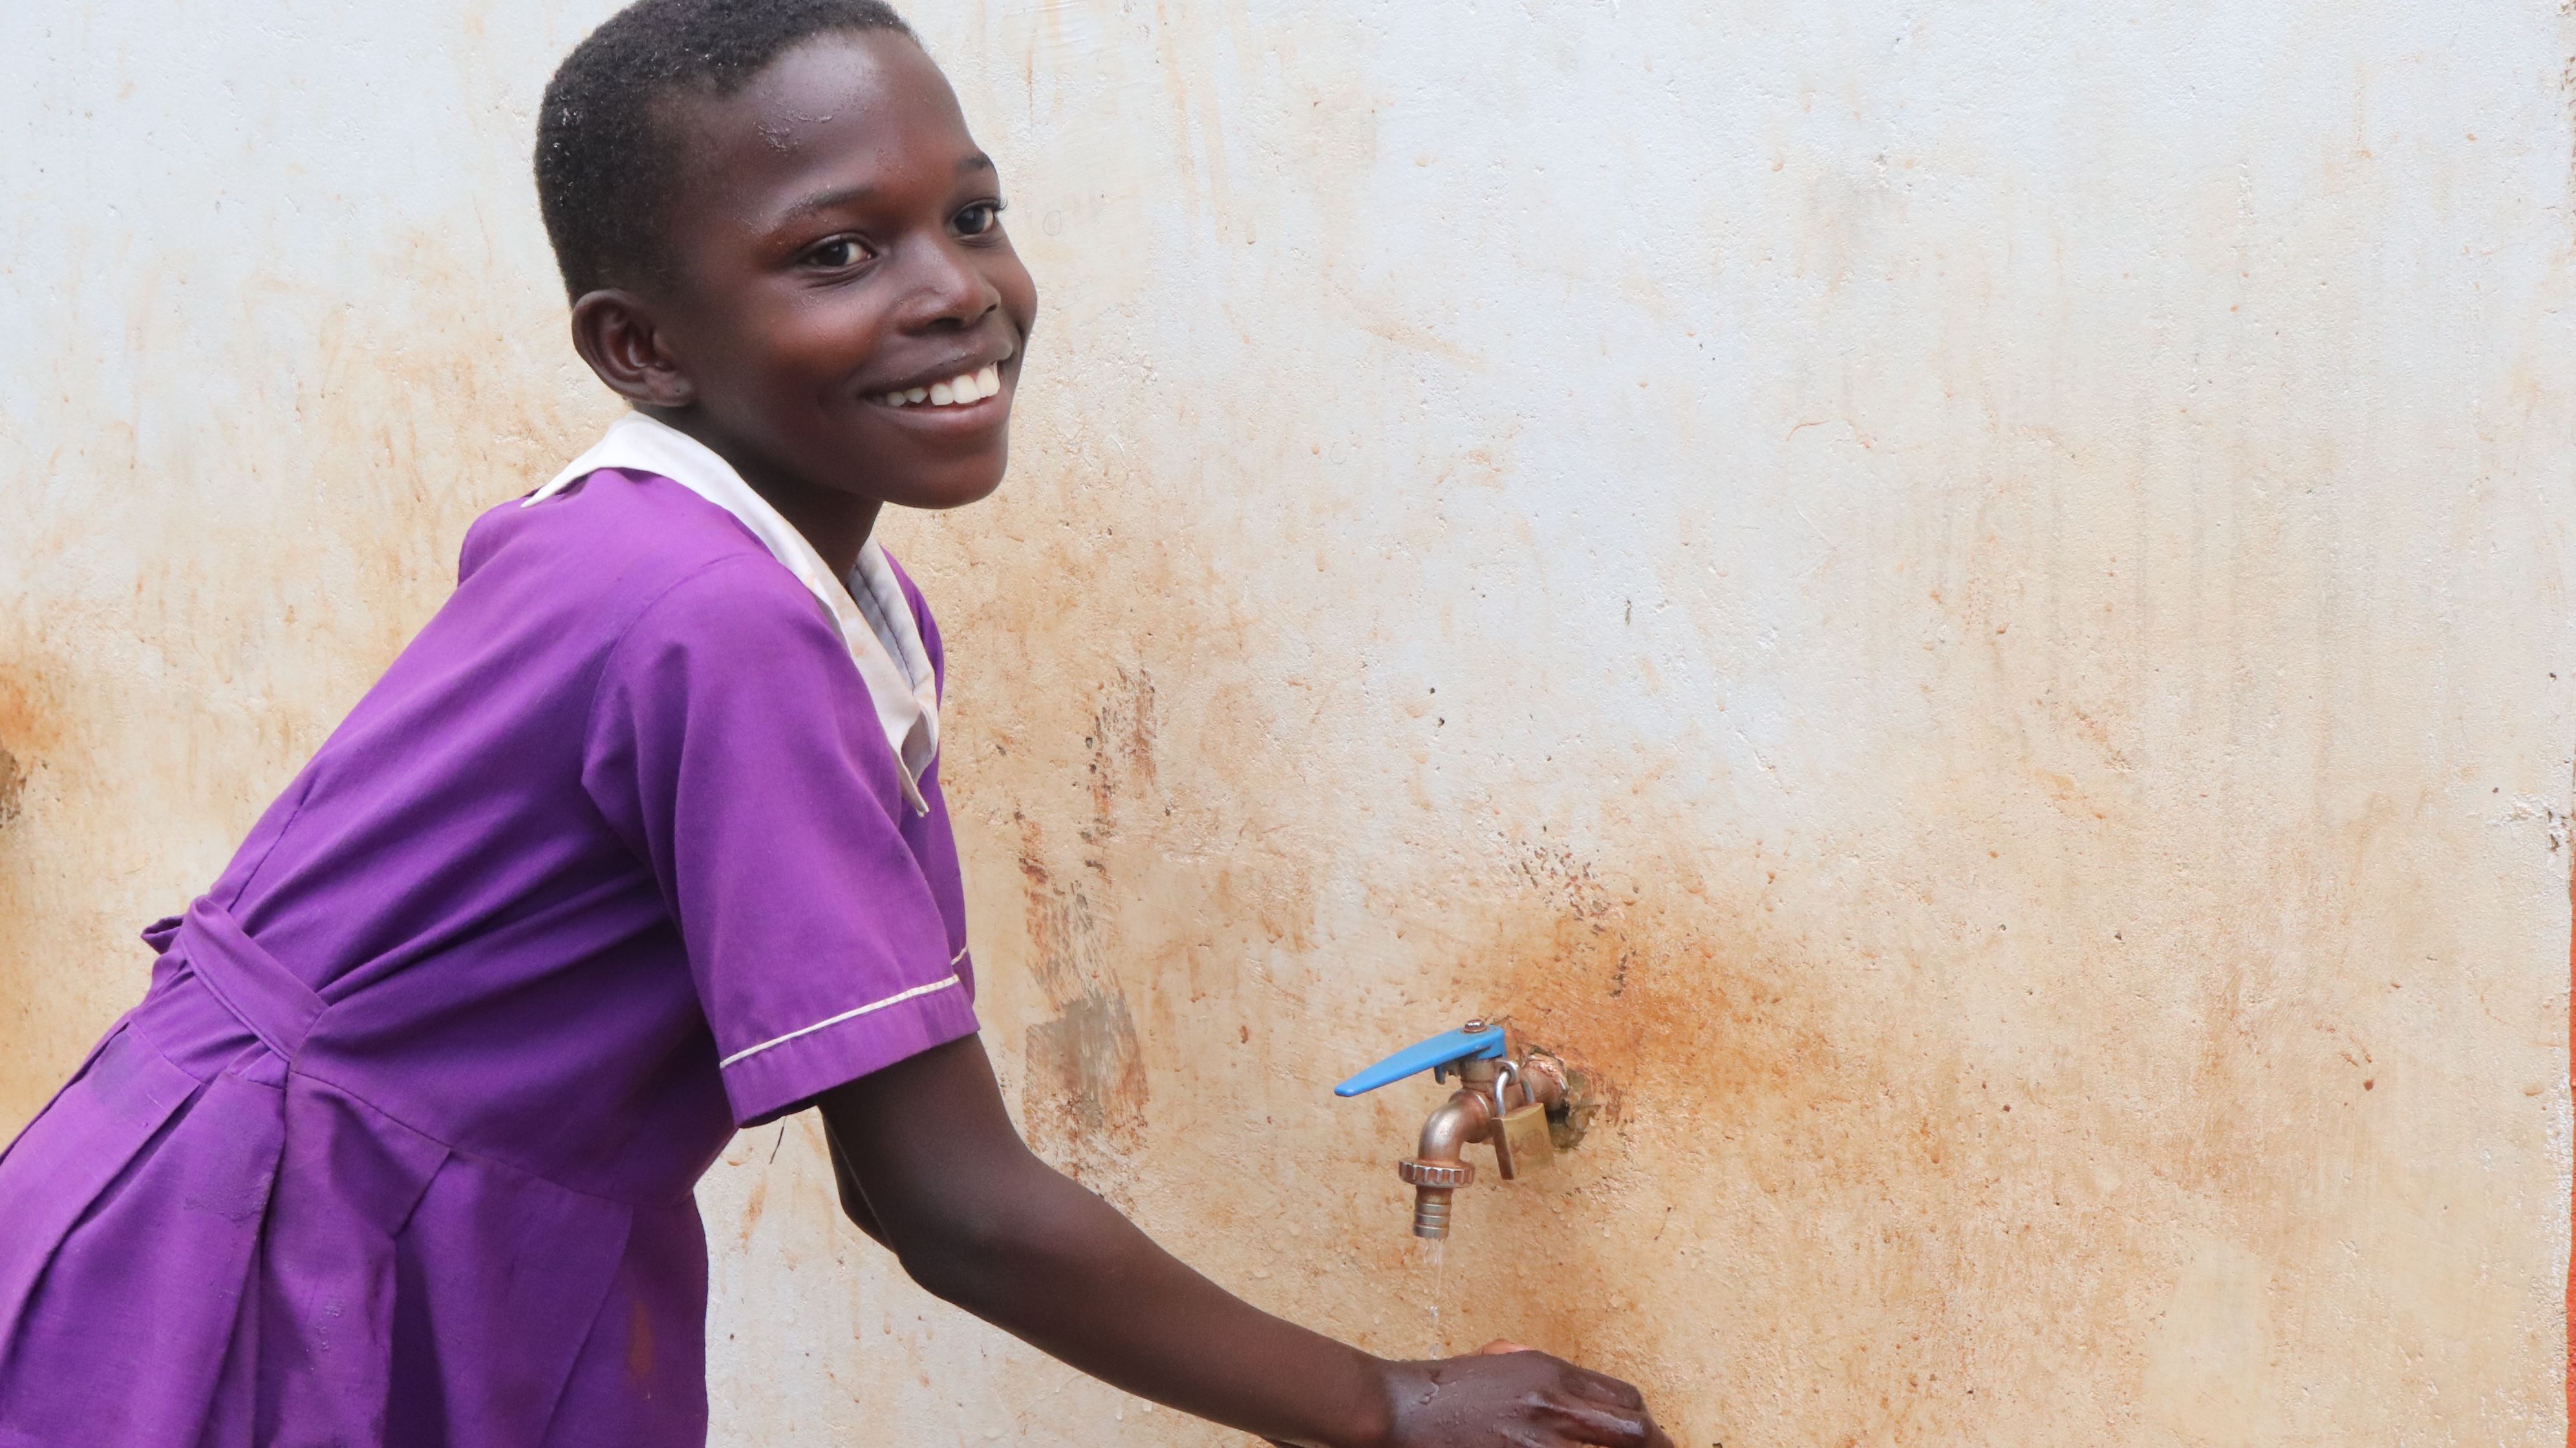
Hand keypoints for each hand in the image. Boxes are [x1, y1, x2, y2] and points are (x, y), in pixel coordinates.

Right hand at [1369, 1341, 1673, 1447]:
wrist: (1397, 1407)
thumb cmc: (1440, 1389)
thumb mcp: (1497, 1364)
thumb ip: (1536, 1371)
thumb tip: (1569, 1392)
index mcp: (1548, 1371)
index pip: (1623, 1398)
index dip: (1648, 1426)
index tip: (1654, 1440)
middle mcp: (1551, 1400)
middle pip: (1631, 1426)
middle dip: (1654, 1444)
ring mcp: (1538, 1437)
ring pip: (1613, 1447)